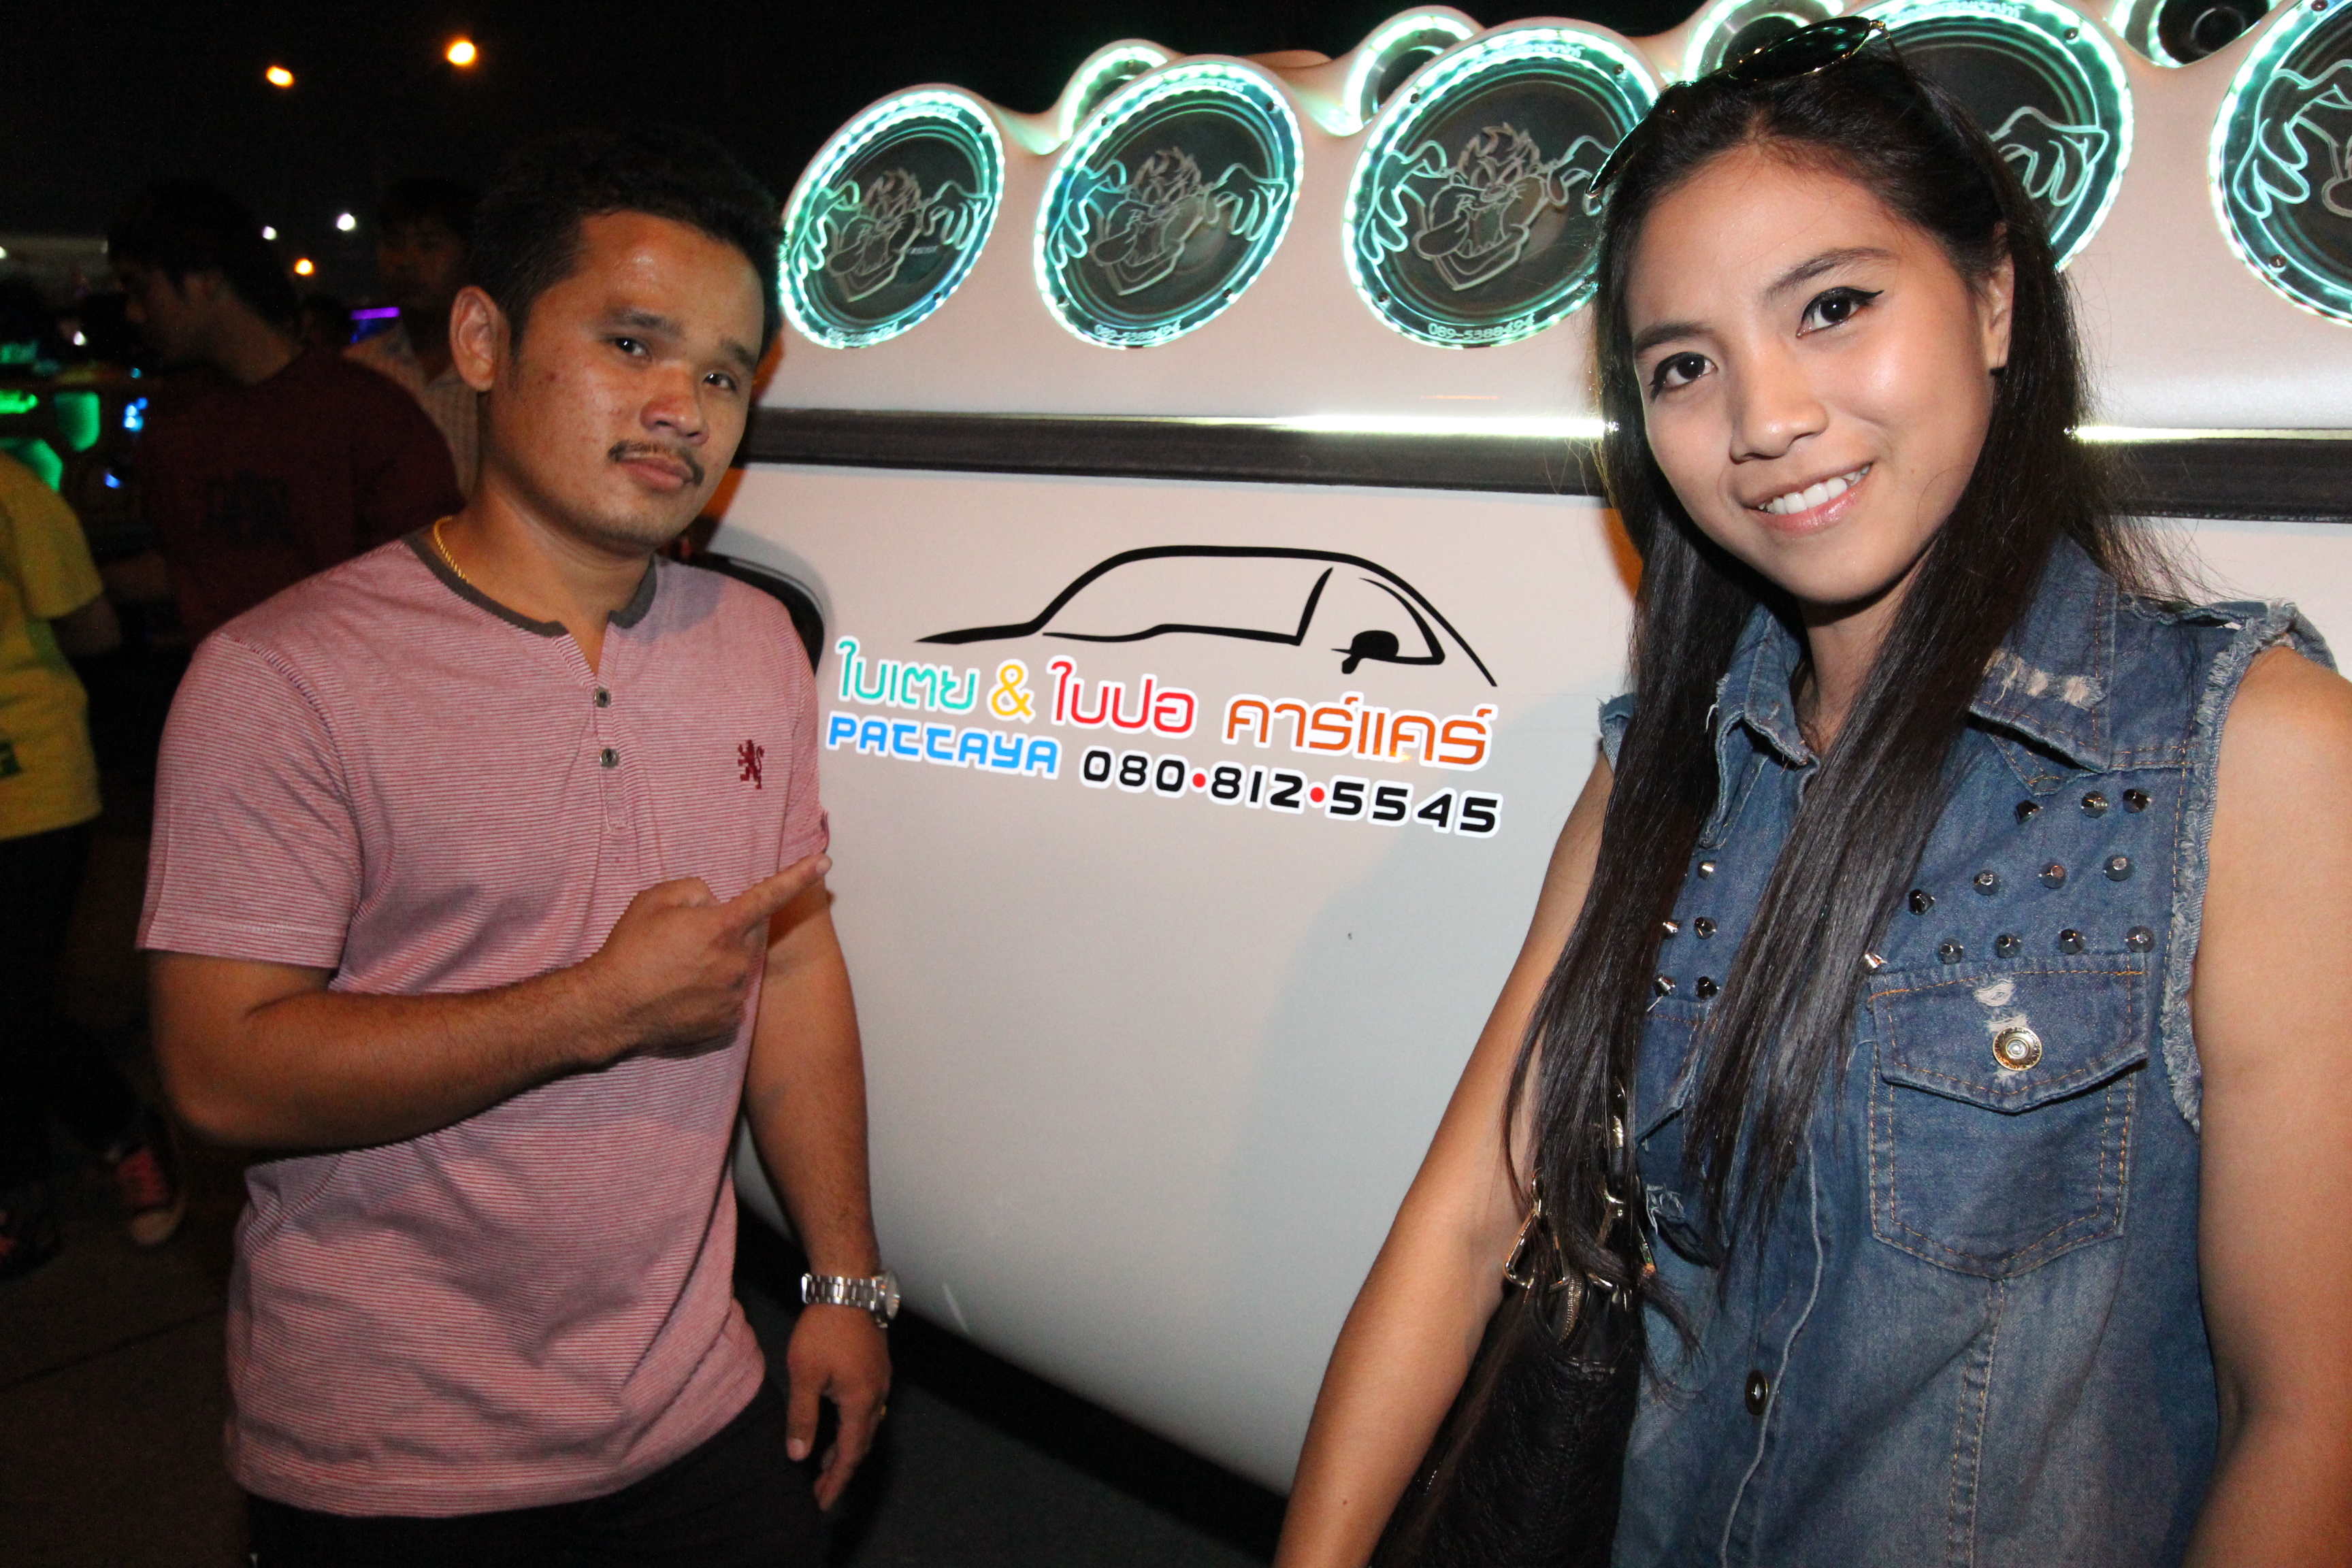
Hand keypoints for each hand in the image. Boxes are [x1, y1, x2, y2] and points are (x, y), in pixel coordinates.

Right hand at [579, 855, 830, 1063]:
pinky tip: (683, 994)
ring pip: (738, 968)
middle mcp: (737, 962)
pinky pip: (729, 998)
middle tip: (686, 941)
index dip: (798, 877)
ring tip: (678, 971)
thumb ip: (694, 891)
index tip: (824, 863)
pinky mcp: (727, 1022)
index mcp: (722, 927)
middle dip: (726, 932)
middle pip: (748, 936)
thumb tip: (713, 903)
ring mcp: (734, 996)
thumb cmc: (630, 950)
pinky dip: (712, 993)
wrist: (611, 1007)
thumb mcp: (654, 900)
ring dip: (719, 963)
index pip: (769, 895)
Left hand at [785, 1304, 891, 1509]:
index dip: (835, 1482)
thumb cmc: (823, 1331)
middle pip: (862, 1444)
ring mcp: (881, 1380)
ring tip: (824, 1461)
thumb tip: (798, 1456)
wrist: (849, 1287)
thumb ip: (802, 1418)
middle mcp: (877, 1396)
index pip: (849, 1455)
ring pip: (867, 1426)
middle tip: (820, 1489)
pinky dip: (853, 1425)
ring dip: (847, 1447)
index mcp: (860, 1403)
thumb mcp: (804, 1376)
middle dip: (841, 1470)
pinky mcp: (878, 1366)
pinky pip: (868, 1408)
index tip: (820, 1504)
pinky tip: (838, 1420)